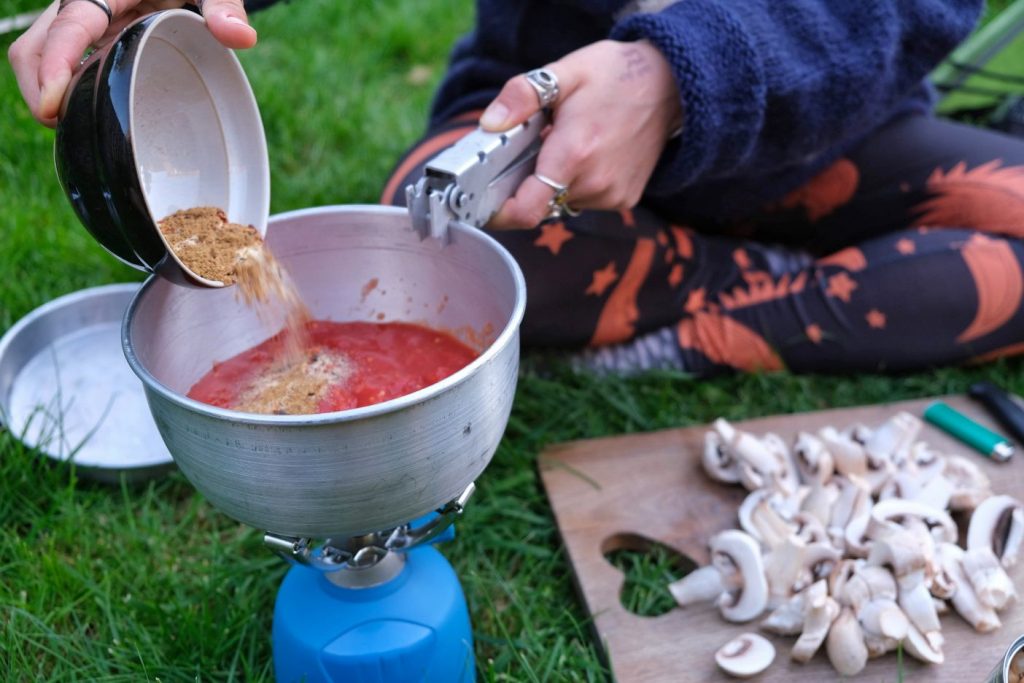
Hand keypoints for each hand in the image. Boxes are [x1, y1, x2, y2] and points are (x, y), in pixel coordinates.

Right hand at [8, 0, 256, 126]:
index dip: (53, 64)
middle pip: (36, 45)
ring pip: (40, 55)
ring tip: (73, 126)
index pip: (69, 25)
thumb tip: (241, 37)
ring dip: (47, 92)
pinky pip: (62, 62)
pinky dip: (64, 89)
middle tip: (61, 126)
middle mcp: (84, 4)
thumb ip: (224, 7)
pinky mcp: (90, 37)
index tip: (51, 105)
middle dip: (38, 88)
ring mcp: (84, 23)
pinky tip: (87, 115)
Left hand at [482, 39, 681, 229]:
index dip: (499, 214)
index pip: (526, 209)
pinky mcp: (624, 199)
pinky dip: (575, 183)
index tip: (483, 205)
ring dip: (553, 181)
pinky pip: (583, 200)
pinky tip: (588, 154)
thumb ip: (523, 95)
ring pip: (561, 202)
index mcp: (574, 154)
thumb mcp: (565, 71)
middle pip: (540, 202)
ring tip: (567, 145)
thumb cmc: (616, 75)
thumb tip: (490, 123)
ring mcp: (612, 195)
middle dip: (526, 182)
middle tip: (534, 148)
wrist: (672, 85)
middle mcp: (595, 183)